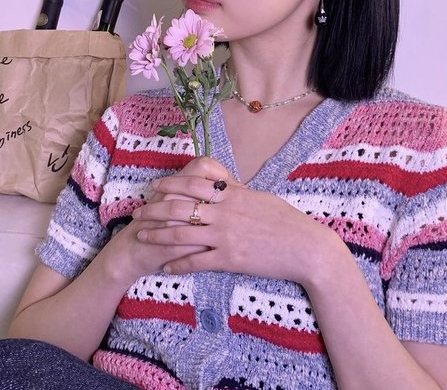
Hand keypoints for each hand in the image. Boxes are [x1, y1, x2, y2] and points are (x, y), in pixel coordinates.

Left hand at [131, 156, 329, 284]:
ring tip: (142, 237)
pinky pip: (197, 261)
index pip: (193, 184)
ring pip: (182, 234)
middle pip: (180, 208)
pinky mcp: (229, 258)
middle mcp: (224, 213)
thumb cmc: (286, 220)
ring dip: (158, 235)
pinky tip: (165, 267)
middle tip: (137, 212)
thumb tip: (222, 186)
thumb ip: (237, 192)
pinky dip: (178, 264)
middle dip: (155, 209)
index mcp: (231, 195)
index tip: (155, 185)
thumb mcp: (260, 198)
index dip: (170, 183)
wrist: (304, 246)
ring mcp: (225, 236)